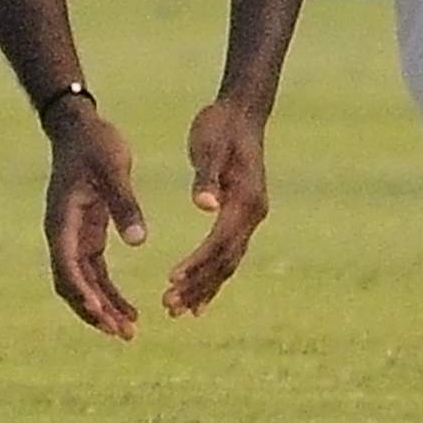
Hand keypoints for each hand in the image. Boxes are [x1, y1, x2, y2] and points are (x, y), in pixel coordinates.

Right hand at [42, 102, 147, 339]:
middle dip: (94, 311)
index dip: (84, 294)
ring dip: (102, 308)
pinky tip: (129, 309)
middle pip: (71, 285)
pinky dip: (108, 292)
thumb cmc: (94, 144)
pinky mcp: (87, 234)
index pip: (68, 267)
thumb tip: (139, 241)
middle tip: (123, 333)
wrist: (79, 127)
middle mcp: (62, 234)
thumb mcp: (112, 169)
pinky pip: (94, 272)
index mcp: (62, 220)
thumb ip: (124, 203)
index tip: (103, 314)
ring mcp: (73, 236)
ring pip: (83, 284)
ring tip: (129, 330)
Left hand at [161, 97, 269, 316]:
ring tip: (178, 309)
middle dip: (198, 285)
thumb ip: (206, 176)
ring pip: (228, 263)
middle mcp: (253, 214)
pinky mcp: (241, 216)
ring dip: (204, 288)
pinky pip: (229, 255)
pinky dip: (213, 278)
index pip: (220, 241)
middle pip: (226, 261)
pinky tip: (198, 297)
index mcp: (246, 200)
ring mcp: (250, 217)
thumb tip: (204, 205)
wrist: (241, 113)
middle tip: (170, 305)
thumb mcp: (209, 146)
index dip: (197, 263)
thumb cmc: (220, 127)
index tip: (172, 279)